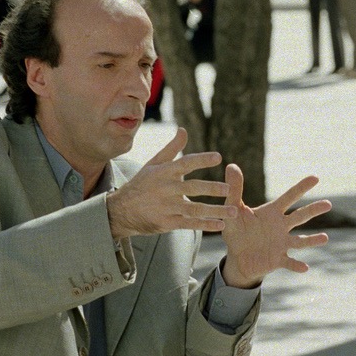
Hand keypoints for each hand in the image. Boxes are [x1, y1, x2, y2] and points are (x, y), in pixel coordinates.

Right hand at [106, 128, 235, 238]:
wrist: (121, 210)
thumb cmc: (142, 183)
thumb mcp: (154, 164)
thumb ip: (171, 148)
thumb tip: (183, 130)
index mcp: (164, 172)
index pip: (185, 163)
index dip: (201, 160)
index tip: (218, 157)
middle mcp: (166, 189)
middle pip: (192, 188)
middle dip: (211, 188)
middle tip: (228, 189)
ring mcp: (166, 207)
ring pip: (194, 209)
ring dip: (215, 210)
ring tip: (234, 211)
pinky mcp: (167, 222)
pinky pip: (189, 224)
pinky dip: (205, 225)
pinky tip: (220, 225)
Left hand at [220, 164, 331, 288]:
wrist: (238, 257)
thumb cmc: (237, 230)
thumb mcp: (233, 210)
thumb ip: (234, 189)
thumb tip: (231, 165)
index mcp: (272, 212)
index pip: (289, 197)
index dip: (301, 187)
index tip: (315, 177)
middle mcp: (281, 227)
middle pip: (300, 216)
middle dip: (313, 210)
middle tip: (328, 204)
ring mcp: (282, 243)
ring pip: (301, 241)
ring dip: (312, 240)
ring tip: (325, 238)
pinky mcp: (278, 259)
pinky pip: (289, 262)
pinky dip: (296, 265)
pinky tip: (304, 267)